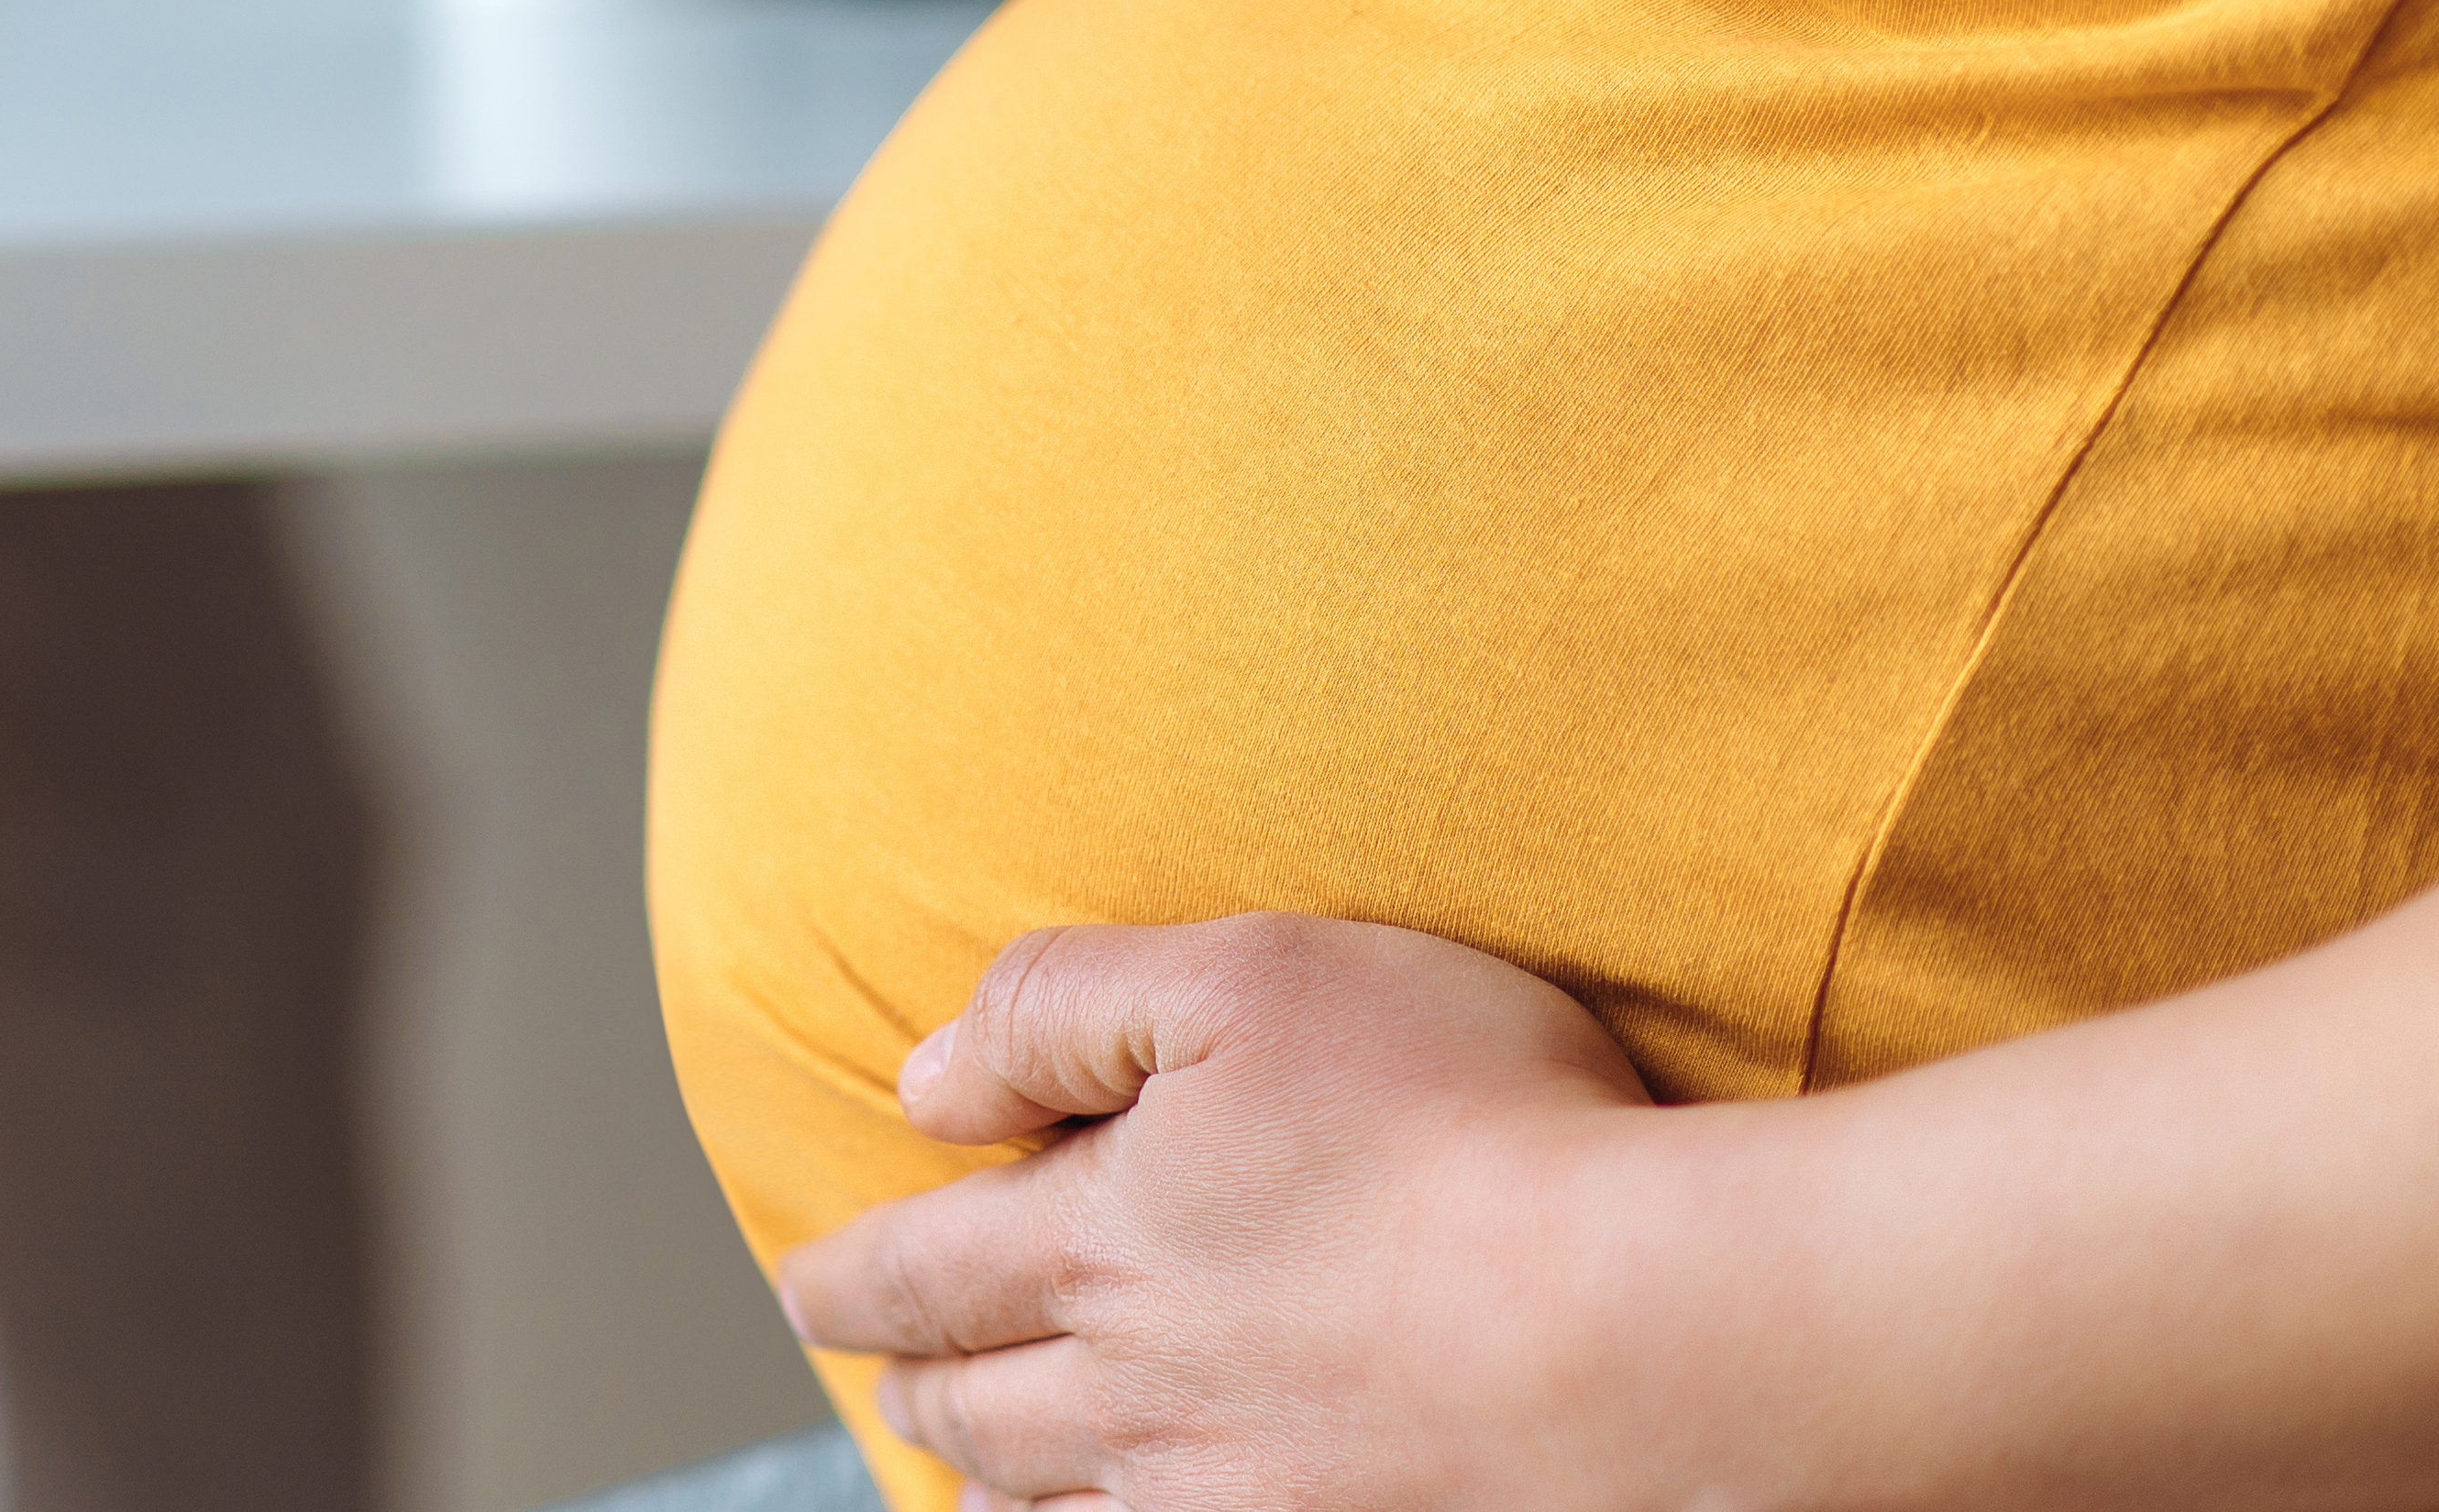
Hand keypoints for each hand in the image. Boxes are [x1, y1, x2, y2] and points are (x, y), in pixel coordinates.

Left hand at [778, 915, 1667, 1511]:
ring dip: (989, 1486)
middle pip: (972, 1403)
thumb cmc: (1463, 1119)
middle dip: (913, 1379)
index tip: (807, 1286)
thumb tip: (923, 1083)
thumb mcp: (1247, 978)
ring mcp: (1224, 1496)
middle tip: (885, 1369)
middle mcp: (1133, 1391)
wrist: (1631, 1323)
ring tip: (971, 1474)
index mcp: (1096, 1238)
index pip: (918, 1270)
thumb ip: (1064, 1010)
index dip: (847, 1278)